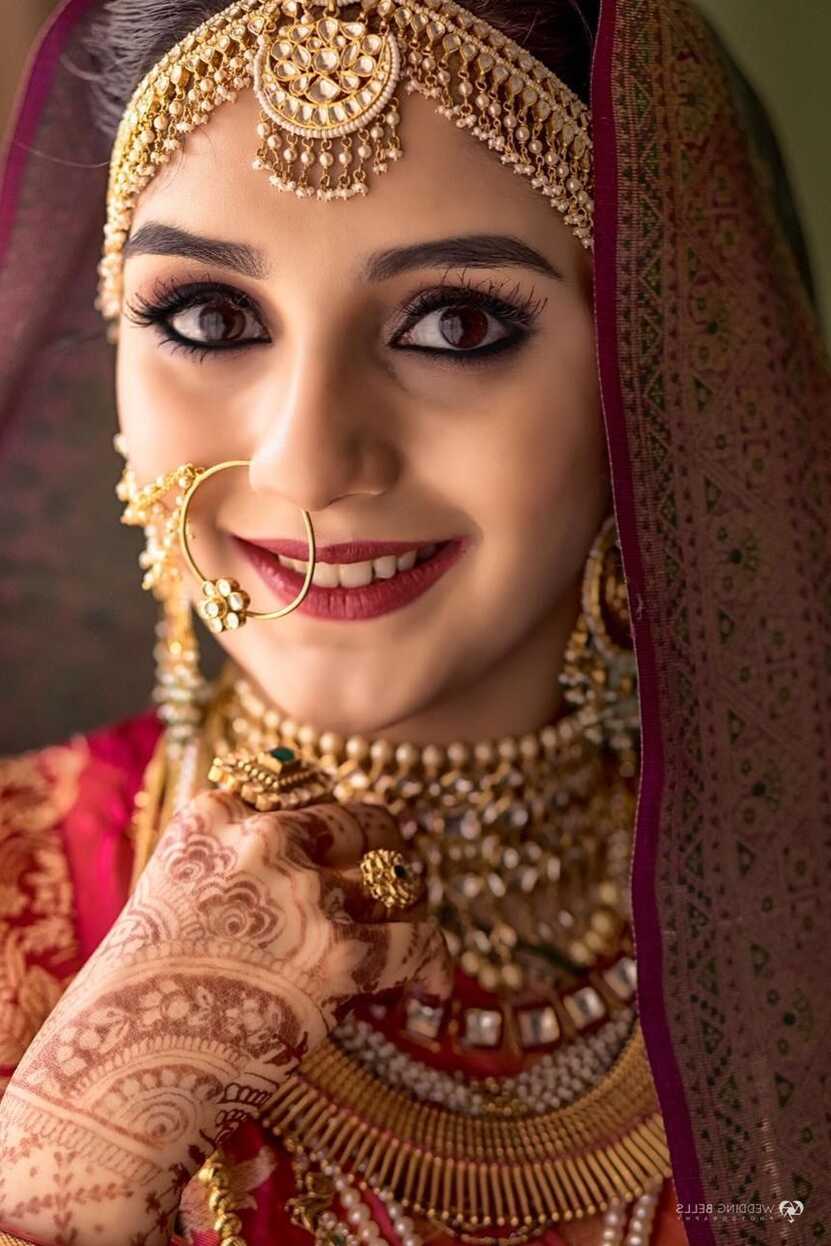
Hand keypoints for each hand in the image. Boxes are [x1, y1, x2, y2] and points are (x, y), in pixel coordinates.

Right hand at [0, 793, 450, 1244]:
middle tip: (394, 884)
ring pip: (397, 878)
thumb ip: (227, 859)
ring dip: (409, 909)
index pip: (301, 791)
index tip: (339, 849)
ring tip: (413, 935)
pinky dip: (434, 963)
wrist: (115, 1080)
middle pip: (361, 822)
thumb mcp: (168, 896)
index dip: (325, 825)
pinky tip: (433, 985)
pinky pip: (418, 938)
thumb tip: (301, 850)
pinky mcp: (340, 953)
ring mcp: (305, 892)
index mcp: (215, 814)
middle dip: (382, 853)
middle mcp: (264, 838)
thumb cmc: (134, 1002)